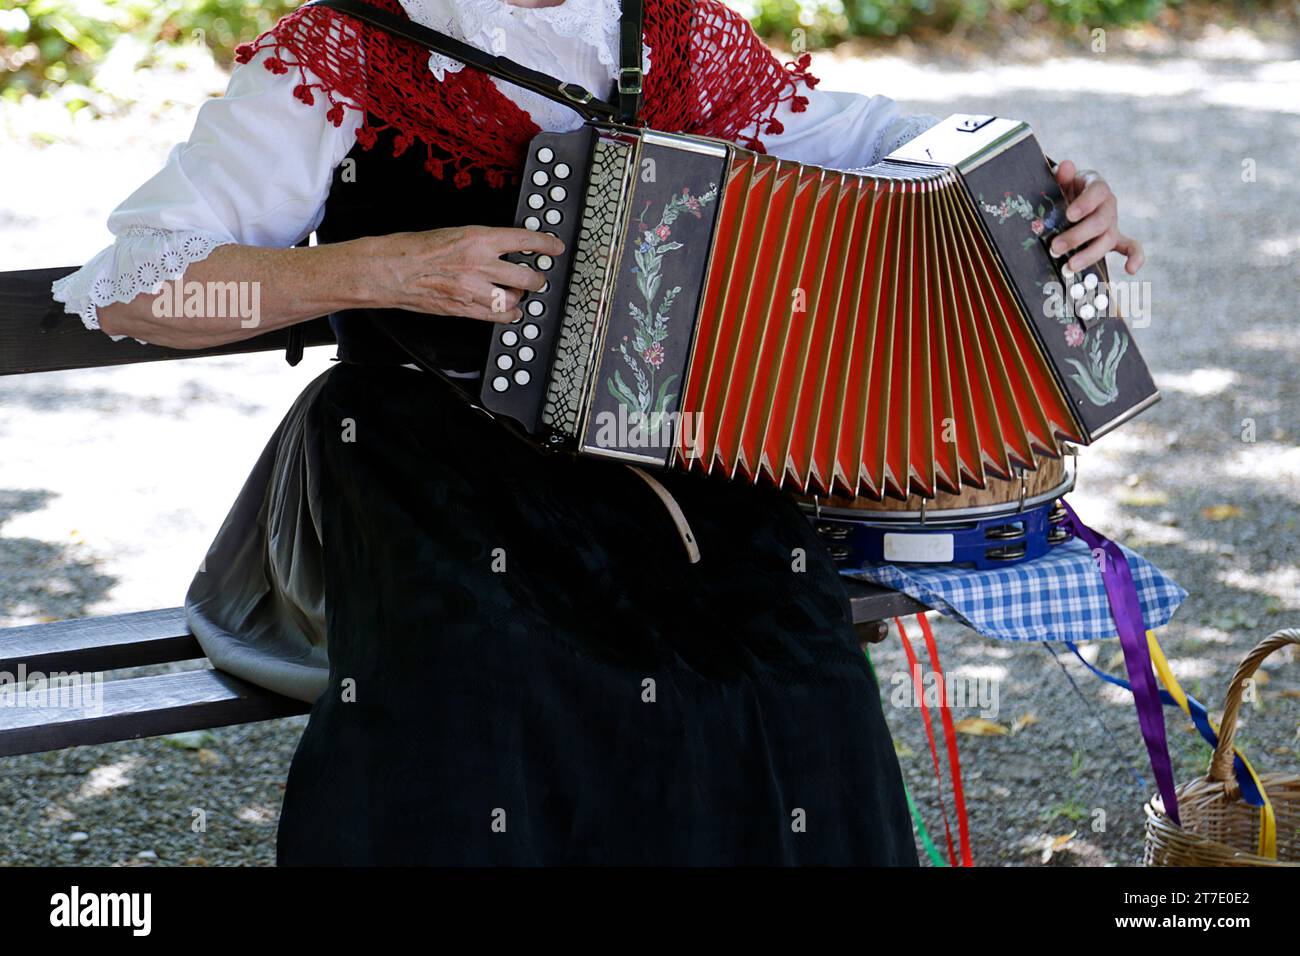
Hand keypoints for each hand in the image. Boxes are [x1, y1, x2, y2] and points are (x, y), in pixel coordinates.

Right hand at [370, 225, 563, 321]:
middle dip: (538, 278)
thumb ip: (483, 241)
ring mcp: (473, 289)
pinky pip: (498, 317)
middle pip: (528, 277)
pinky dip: (508, 314)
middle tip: (538, 275)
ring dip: (521, 297)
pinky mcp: (464, 309)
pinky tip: (508, 310)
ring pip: (515, 299)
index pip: (525, 240)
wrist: (390, 270)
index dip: (546, 244)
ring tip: (519, 292)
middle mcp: (479, 264)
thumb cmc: (415, 249)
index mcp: (477, 238)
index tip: (554, 246)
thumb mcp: (454, 232)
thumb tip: (506, 245)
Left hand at [1048, 160, 1144, 274]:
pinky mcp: (1115, 239)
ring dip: (1089, 254)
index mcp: (1097, 187)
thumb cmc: (1065, 191)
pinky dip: (1136, 257)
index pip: (1098, 192)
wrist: (1072, 199)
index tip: (1069, 215)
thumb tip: (1065, 166)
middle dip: (1077, 236)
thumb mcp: (1062, 181)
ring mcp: (1113, 224)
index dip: (1085, 203)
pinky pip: (1131, 247)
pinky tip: (1132, 270)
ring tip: (1068, 266)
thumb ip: (1063, 175)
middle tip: (1055, 248)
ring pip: (1107, 239)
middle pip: (1100, 222)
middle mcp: (1109, 205)